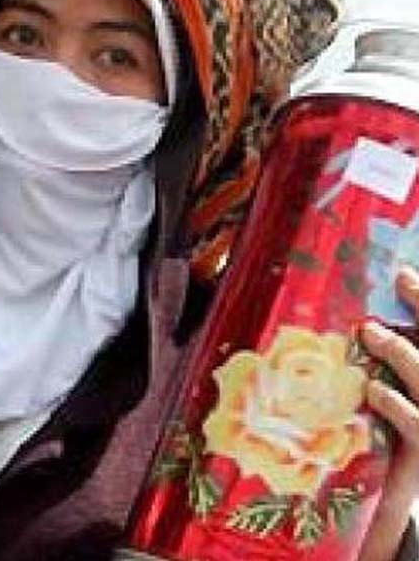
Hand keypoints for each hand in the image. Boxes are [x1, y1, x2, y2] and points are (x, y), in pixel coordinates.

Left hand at [359, 267, 418, 560]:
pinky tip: (372, 390)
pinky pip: (417, 425)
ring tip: (369, 331)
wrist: (403, 500)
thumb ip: (395, 356)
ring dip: (401, 353)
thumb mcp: (399, 398)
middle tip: (403, 278)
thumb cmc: (397, 439)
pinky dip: (395, 405)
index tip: (407, 271)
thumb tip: (358, 319)